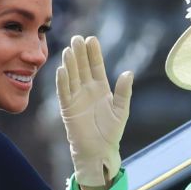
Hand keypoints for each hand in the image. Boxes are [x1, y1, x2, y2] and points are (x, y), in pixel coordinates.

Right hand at [56, 35, 132, 188]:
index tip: (91, 39)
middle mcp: (87, 90)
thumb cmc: (111, 131)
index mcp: (101, 88)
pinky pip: (64, 92)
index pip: (96, 66)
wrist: (99, 150)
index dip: (94, 53)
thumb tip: (128, 72)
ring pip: (72, 77)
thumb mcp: (122, 110)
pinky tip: (62, 69)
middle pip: (82, 67)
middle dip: (80, 53)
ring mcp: (76, 98)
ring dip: (70, 64)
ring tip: (69, 49)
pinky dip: (62, 81)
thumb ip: (124, 92)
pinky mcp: (68, 108)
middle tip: (77, 38)